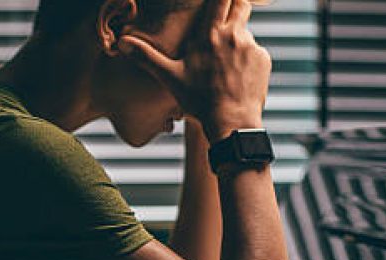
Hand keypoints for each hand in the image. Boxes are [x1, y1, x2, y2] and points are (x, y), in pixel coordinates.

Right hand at [118, 0, 271, 141]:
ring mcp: (252, 47)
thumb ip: (146, 56)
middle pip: (241, 6)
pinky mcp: (264, 60)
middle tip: (226, 19)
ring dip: (239, 40)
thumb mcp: (170, 77)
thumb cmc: (199, 100)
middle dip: (236, 6)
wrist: (231, 122)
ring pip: (247, 33)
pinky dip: (249, 60)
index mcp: (210, 34)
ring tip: (227, 64)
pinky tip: (238, 77)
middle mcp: (234, 35)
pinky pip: (256, 53)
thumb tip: (122, 43)